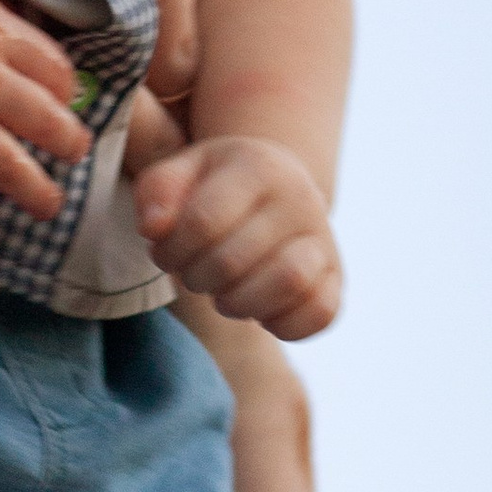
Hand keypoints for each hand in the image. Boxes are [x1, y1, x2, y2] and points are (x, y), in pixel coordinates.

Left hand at [134, 134, 342, 339]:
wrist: (277, 190)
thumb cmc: (215, 188)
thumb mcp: (180, 174)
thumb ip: (156, 192)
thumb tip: (154, 228)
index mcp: (258, 166)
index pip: (202, 221)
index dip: (170, 251)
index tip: (165, 254)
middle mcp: (301, 199)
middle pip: (234, 260)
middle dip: (197, 278)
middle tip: (193, 274)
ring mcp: (324, 240)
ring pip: (287, 282)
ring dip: (238, 303)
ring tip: (224, 294)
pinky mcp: (337, 280)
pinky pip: (321, 314)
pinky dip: (284, 324)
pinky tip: (260, 312)